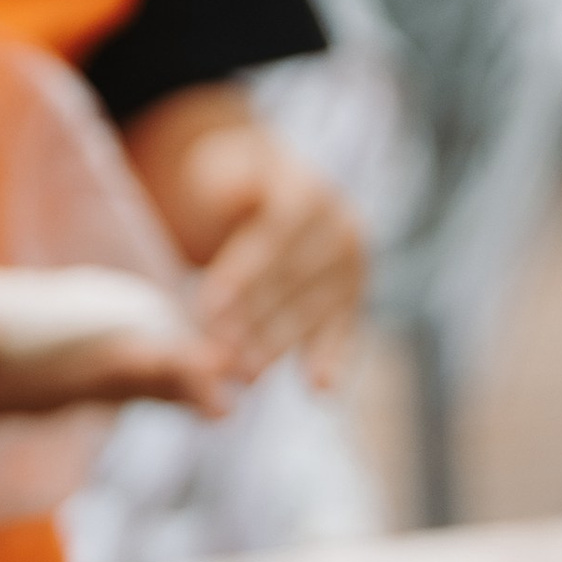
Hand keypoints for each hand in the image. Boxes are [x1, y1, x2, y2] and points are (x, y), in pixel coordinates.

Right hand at [0, 289, 220, 419]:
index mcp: (23, 386)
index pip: (104, 375)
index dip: (160, 368)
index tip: (211, 371)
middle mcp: (41, 396)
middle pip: (128, 386)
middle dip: (188, 380)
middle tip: (251, 377)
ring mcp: (38, 394)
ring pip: (121, 386)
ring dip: (175, 382)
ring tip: (235, 381)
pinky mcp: (33, 386)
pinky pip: (102, 381)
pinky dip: (143, 375)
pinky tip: (174, 369)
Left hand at [123, 89, 363, 386]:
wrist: (264, 189)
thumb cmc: (224, 182)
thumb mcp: (217, 172)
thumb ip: (224, 186)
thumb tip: (232, 197)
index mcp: (304, 186)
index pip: (274, 234)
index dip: (243, 273)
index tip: (207, 311)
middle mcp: (341, 223)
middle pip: (296, 278)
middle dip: (257, 320)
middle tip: (220, 356)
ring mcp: (353, 262)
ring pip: (314, 309)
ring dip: (280, 346)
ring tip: (244, 378)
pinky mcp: (354, 294)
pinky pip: (341, 328)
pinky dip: (330, 358)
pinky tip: (319, 389)